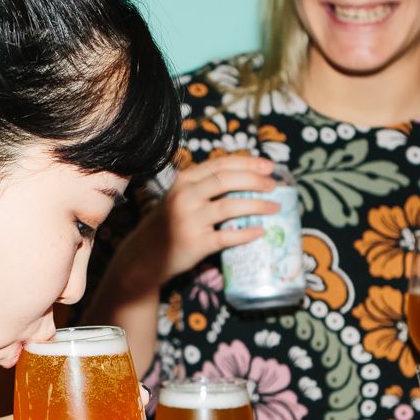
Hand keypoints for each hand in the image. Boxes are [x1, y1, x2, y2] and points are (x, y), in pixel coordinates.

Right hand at [111, 153, 279, 293]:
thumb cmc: (169, 224)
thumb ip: (204, 186)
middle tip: (274, 185)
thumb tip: (247, 177)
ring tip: (275, 207)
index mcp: (183, 181)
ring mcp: (189, 220)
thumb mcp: (180, 197)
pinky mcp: (196, 243)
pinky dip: (247, 234)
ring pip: (231, 206)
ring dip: (258, 205)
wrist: (145, 257)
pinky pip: (228, 236)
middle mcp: (184, 196)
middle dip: (256, 181)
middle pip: (227, 181)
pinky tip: (260, 232)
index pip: (220, 165)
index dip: (247, 163)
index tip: (268, 166)